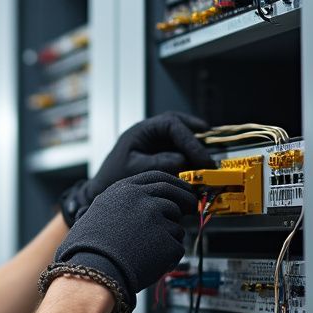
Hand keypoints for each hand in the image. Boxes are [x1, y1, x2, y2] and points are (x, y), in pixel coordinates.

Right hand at [42, 171, 198, 312]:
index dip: (174, 184)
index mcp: (124, 190)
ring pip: (176, 225)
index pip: (158, 177)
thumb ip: (120, 204)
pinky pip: (177, 248)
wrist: (92, 271)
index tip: (181, 190)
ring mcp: (157, 218)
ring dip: (169, 237)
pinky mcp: (167, 240)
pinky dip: (168, 258)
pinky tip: (151, 264)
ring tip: (148, 251)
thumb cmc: (87, 248)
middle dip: (186, 201)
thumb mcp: (97, 213)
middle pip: (175, 195)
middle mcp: (142, 199)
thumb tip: (137, 204)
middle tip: (191, 208)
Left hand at [60, 112, 213, 225]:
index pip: (171, 125)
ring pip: (179, 133)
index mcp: (141, 130)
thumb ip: (158, 163)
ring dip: (195, 142)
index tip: (201, 158)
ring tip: (208, 156)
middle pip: (178, 123)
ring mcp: (153, 140)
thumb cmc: (112, 178)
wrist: (101, 189)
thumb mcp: (134, 170)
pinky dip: (189, 153)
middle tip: (211, 148)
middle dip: (196, 134)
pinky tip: (198, 164)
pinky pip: (177, 147)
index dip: (189, 140)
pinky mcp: (157, 151)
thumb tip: (181, 160)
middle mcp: (149, 131)